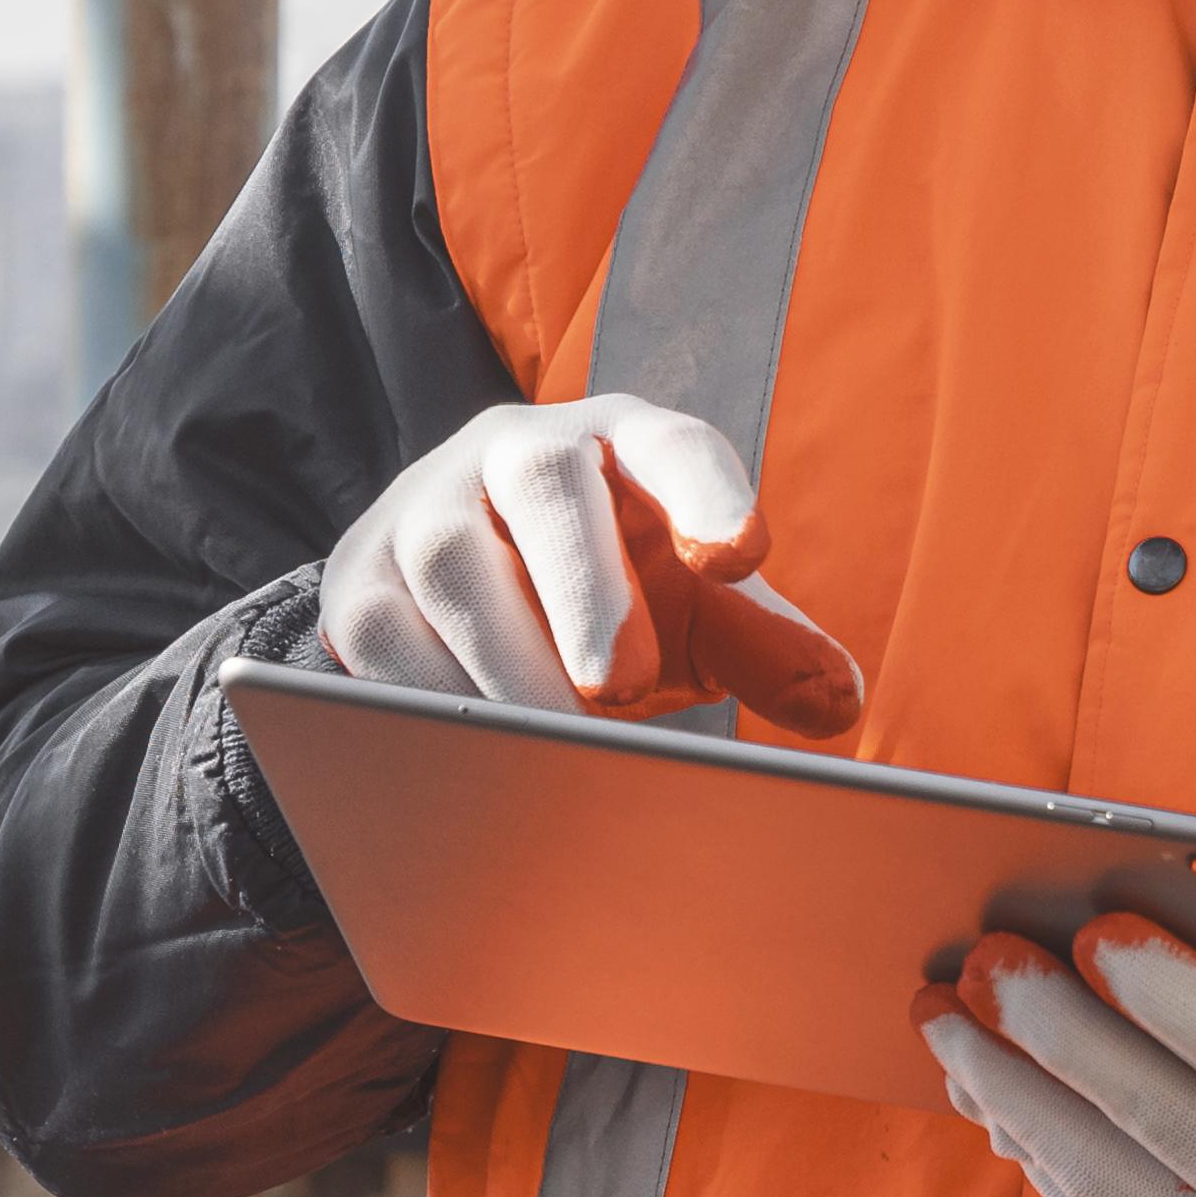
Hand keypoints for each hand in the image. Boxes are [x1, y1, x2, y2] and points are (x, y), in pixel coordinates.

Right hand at [314, 398, 860, 735]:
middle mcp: (519, 453)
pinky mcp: (359, 582)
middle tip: (621, 686)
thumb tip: (836, 703)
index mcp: (625, 446)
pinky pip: (379, 634)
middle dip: (584, 582)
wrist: (480, 606)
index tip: (740, 555)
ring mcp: (427, 508)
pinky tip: (478, 753)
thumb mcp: (700, 617)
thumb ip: (767, 649)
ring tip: (558, 745)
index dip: (707, 490)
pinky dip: (430, 700)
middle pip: (546, 481)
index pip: (672, 443)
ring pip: (449, 563)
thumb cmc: (616, 599)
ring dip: (508, 664)